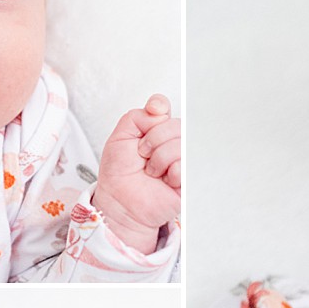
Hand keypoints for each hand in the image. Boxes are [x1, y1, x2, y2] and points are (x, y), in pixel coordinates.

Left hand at [91, 95, 181, 253]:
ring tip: (152, 171)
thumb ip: (137, 116)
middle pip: (175, 124)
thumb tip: (159, 111)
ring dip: (159, 159)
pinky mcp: (189, 178)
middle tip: (143, 155)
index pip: (164, 107)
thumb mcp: (120, 136)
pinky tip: (165, 181)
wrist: (119, 200)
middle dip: (153, 139)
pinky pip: (185, 165)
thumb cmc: (119, 172)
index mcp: (156, 130)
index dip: (158, 106)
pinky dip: (170, 173)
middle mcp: (172, 142)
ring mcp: (183, 159)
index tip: (152, 112)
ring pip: (181, 144)